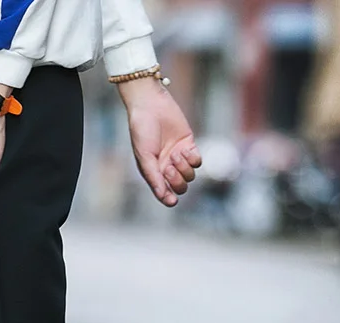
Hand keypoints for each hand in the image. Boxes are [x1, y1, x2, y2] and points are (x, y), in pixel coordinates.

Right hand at [118, 78, 201, 207]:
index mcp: (154, 172)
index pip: (164, 193)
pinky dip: (193, 159)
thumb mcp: (144, 156)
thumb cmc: (142, 131)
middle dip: (177, 181)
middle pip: (180, 186)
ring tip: (175, 154)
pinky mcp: (189, 145)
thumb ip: (153, 177)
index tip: (172, 201)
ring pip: (190, 175)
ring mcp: (179, 157)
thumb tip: (163, 197)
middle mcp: (166, 167)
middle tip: (169, 168)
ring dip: (184, 168)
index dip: (169, 199)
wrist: (151, 106)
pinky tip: (185, 150)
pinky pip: (197, 161)